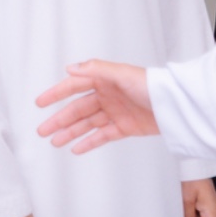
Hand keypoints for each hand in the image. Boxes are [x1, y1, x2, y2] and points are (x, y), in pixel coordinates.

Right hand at [36, 61, 157, 151]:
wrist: (175, 105)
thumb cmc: (152, 85)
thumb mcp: (121, 73)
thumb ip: (95, 69)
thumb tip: (70, 68)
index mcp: (104, 80)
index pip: (74, 87)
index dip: (56, 94)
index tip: (40, 103)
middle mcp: (107, 96)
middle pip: (77, 109)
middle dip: (59, 120)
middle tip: (43, 130)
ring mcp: (115, 112)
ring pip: (86, 124)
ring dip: (70, 132)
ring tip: (54, 141)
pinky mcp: (124, 127)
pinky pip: (102, 136)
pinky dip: (89, 142)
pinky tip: (76, 148)